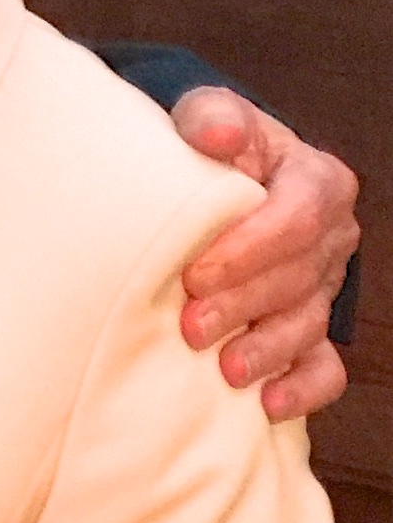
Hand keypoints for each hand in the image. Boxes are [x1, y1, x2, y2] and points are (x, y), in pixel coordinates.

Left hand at [172, 92, 359, 420]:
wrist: (209, 186)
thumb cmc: (209, 152)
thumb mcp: (207, 117)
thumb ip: (213, 117)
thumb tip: (217, 134)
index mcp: (317, 182)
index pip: (299, 218)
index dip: (250, 249)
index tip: (195, 271)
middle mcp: (331, 237)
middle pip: (298, 277)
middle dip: (245, 305)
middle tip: (191, 326)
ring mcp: (323, 286)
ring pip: (309, 325)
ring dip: (267, 350)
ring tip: (226, 371)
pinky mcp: (311, 329)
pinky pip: (324, 367)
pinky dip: (301, 388)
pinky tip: (268, 405)